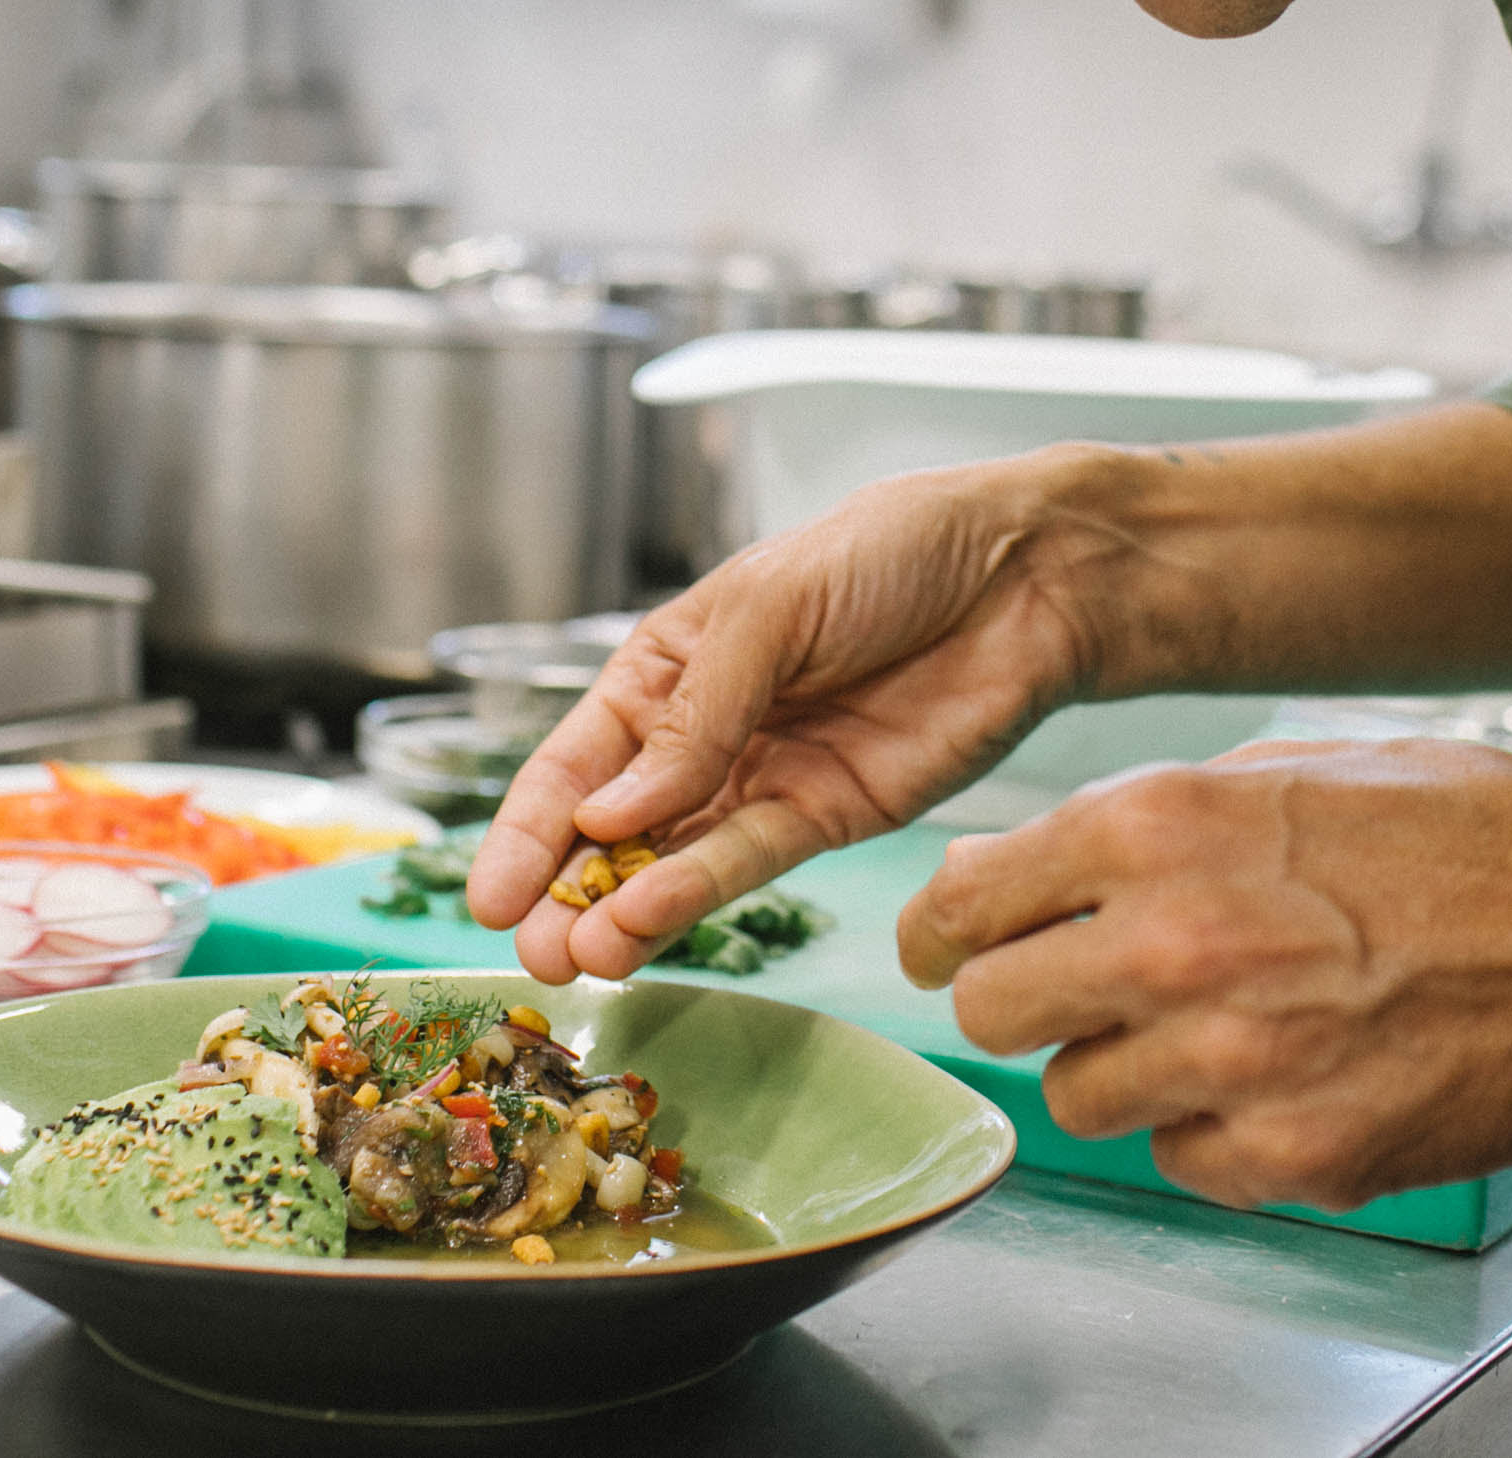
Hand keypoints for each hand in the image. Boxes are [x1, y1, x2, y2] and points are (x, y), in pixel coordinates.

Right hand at [468, 454, 1115, 980]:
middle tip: (528, 951)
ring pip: (675, 858)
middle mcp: (706, 731)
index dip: (529, 826)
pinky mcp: (829, 816)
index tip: (487, 894)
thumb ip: (695, 712)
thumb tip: (611, 813)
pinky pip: (749, 863)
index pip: (578, 755)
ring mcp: (766, 778)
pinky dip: (697, 894)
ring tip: (577, 957)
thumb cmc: (890, 554)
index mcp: (671, 665)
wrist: (1023, 580)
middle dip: (566, 888)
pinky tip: (648, 923)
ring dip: (623, 909)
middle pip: (615, 825)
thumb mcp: (769, 606)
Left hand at [895, 739, 1511, 1212]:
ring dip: (1126, 1071)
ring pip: (1081, 1098)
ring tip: (1219, 1029)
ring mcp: (1229, 1060)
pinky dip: (1218, 1134)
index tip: (947, 947)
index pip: (967, 899)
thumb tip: (1044, 860)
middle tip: (1073, 997)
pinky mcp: (1291, 1155)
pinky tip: (1288, 1079)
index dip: (946, 931)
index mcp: (1161, 826)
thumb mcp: (1293, 768)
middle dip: (1024, 1005)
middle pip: (994, 1012)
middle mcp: (1174, 941)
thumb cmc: (1477, 840)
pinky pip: (1187, 1162)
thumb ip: (1153, 820)